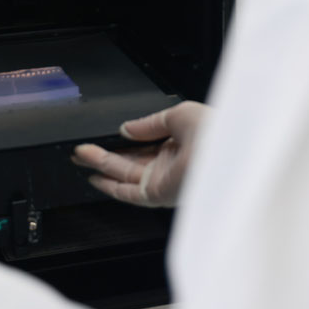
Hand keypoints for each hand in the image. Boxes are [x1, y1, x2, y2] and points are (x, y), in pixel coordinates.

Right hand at [73, 101, 207, 207]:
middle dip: (105, 155)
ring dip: (101, 166)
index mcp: (180, 144)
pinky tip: (95, 177)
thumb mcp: (178, 115)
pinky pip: (129, 192)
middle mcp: (171, 165)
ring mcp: (164, 180)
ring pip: (124, 176)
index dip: (123, 141)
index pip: (145, 145)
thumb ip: (149, 123)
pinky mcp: (158, 194)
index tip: (105, 135)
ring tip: (80, 156)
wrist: (227, 152)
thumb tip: (126, 128)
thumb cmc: (215, 131)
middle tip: (84, 149)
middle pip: (130, 162)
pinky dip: (110, 186)